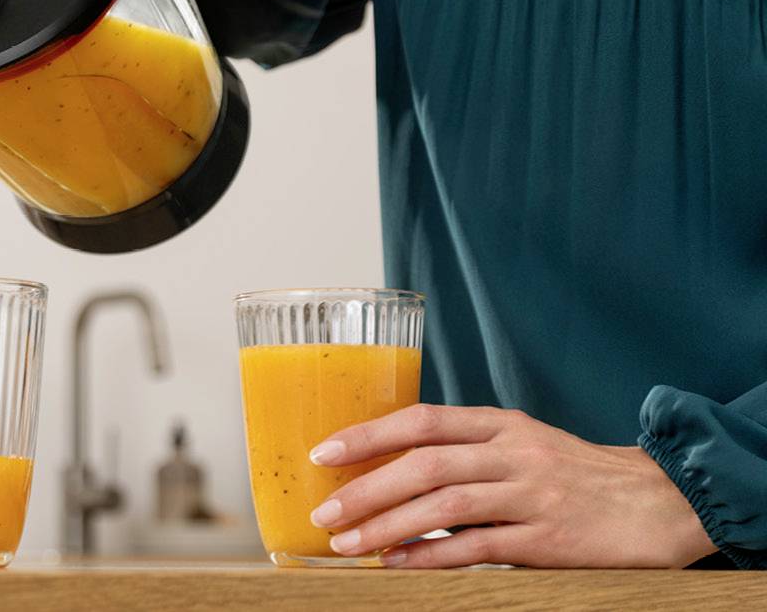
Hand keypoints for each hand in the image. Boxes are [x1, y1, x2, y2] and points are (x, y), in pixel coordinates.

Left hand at [308, 404, 716, 567]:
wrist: (661, 502)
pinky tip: (397, 565)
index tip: (324, 452)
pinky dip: (430, 556)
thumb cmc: (578, 475)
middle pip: (424, 464)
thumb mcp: (524, 445)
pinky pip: (477, 547)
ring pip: (443, 506)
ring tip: (347, 544)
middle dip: (366, 488)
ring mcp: (532, 494)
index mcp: (502, 424)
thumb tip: (392, 468)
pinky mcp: (548, 539)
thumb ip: (468, 452)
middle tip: (324, 511)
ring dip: (387, 526)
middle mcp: (513, 452)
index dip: (368, 434)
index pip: (423, 420)